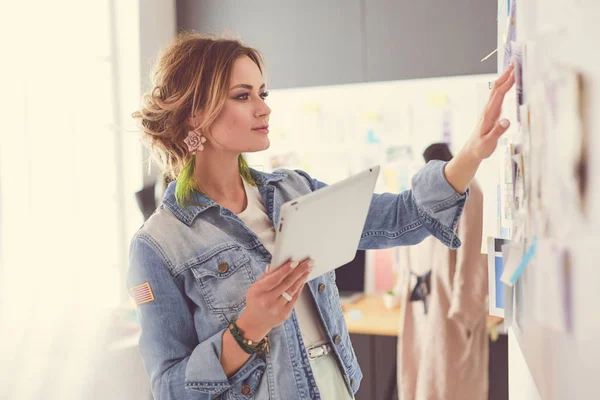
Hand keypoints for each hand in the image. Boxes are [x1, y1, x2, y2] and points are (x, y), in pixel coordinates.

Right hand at [236, 259, 313, 340]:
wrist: (254, 323)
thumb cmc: (255, 302)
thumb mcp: (255, 287)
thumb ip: (266, 276)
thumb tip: (275, 264)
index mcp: (258, 291)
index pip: (274, 279)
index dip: (285, 270)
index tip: (295, 262)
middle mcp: (268, 301)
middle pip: (286, 283)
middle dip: (299, 271)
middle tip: (309, 262)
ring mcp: (277, 308)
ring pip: (292, 290)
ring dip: (302, 278)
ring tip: (308, 269)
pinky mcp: (285, 314)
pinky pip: (295, 298)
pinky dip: (300, 288)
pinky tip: (303, 280)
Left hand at [444, 65, 515, 192]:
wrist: (472, 151)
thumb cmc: (480, 148)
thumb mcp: (489, 142)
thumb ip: (498, 132)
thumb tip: (507, 120)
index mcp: (488, 114)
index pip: (498, 94)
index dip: (507, 82)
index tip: (515, 71)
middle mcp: (488, 109)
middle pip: (496, 88)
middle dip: (506, 74)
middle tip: (516, 62)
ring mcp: (489, 110)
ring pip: (496, 90)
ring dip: (505, 78)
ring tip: (514, 68)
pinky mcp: (492, 113)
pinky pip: (498, 96)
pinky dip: (505, 86)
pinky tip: (509, 83)